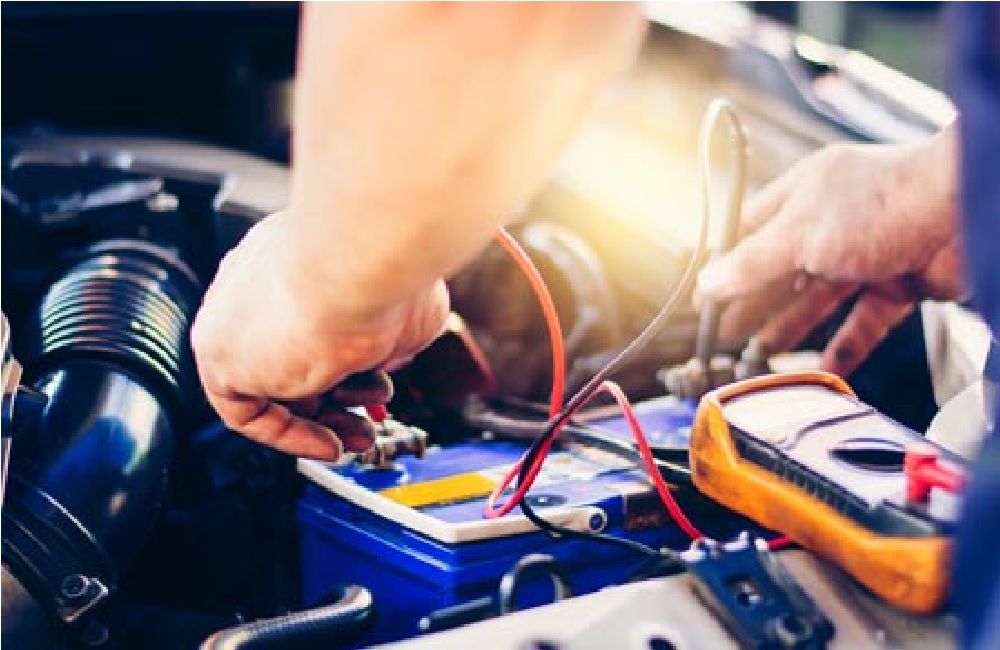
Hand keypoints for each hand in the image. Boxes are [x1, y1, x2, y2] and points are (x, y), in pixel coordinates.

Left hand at [191, 211, 448, 459]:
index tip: (379, 384)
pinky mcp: (219, 353)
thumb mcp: (402, 313)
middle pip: (291, 355)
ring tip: (362, 432)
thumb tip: (396, 352)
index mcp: (301, 260)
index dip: (350, 363)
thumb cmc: (386, 272)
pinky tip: (330, 443)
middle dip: (339, 396)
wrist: (361, 263)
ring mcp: (236, 315)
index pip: (311, 321)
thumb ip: (391, 335)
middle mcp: (262, 283)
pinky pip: (247, 410)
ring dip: (322, 419)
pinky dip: (289, 435)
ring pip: (273, 385)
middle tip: (371, 417)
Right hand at [695, 125, 963, 375]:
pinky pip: (864, 322)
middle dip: (754, 304)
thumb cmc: (886, 202)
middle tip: (727, 335)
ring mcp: (868, 253)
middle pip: (783, 269)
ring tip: (761, 356)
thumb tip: (708, 282)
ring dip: (791, 328)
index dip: (727, 262)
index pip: (752, 229)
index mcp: (805, 193)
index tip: (705, 297)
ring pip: (820, 299)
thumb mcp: (799, 234)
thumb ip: (751, 264)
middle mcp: (834, 221)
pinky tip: (821, 369)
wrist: (968, 211)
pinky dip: (844, 348)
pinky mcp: (900, 284)